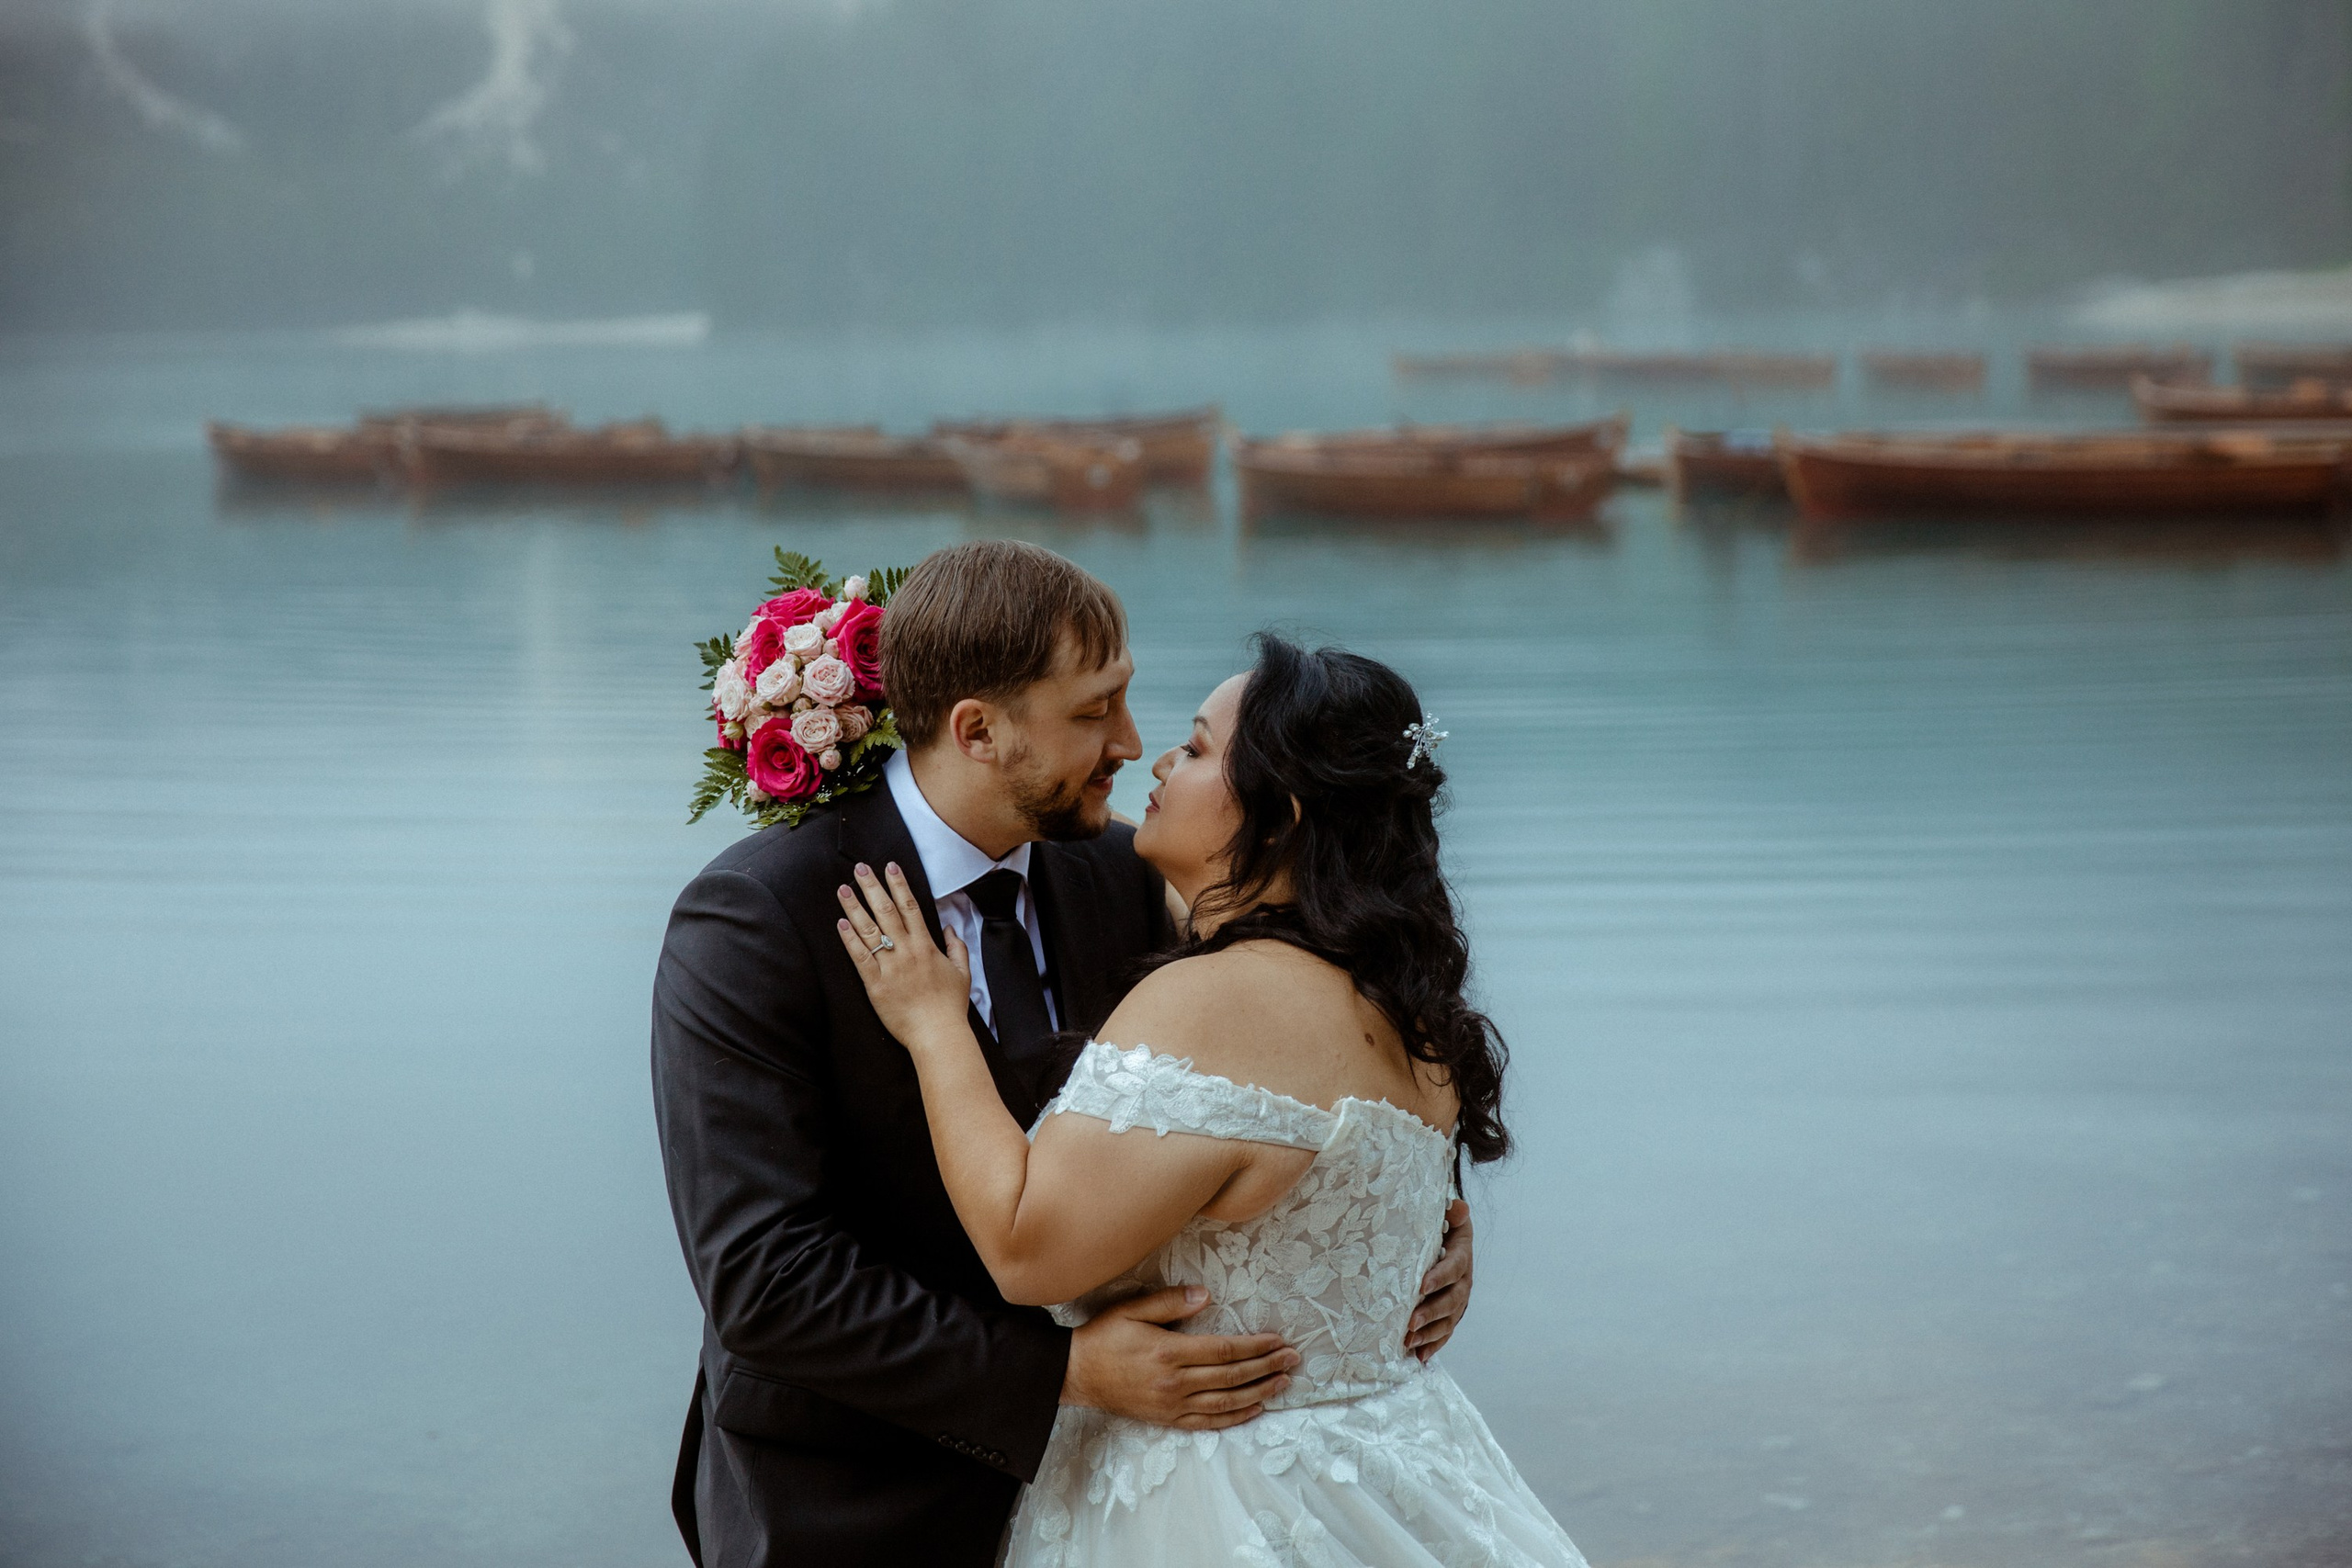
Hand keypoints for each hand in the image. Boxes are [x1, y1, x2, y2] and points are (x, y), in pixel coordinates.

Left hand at [835, 862, 972, 1050]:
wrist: (937, 1033)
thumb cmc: (950, 1006)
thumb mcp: (962, 972)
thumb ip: (957, 946)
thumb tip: (949, 927)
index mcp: (926, 946)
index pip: (910, 906)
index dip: (899, 884)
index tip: (890, 867)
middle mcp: (906, 951)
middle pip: (886, 911)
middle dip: (872, 887)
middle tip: (860, 869)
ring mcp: (889, 967)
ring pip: (869, 930)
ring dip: (855, 907)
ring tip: (843, 889)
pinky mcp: (875, 984)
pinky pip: (859, 957)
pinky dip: (849, 939)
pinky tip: (840, 923)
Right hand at [1063, 1286, 1298, 1429]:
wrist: (1075, 1374)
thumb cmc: (1104, 1337)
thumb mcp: (1132, 1309)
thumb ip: (1170, 1302)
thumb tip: (1206, 1295)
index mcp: (1169, 1352)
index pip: (1224, 1350)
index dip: (1254, 1346)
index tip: (1277, 1340)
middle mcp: (1175, 1382)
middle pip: (1231, 1376)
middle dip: (1266, 1367)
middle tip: (1293, 1359)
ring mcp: (1172, 1405)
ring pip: (1226, 1402)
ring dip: (1259, 1392)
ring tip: (1283, 1383)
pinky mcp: (1167, 1419)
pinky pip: (1209, 1422)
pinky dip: (1235, 1417)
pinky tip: (1255, 1409)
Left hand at [1405, 1198, 1473, 1360]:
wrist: (1449, 1237)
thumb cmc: (1442, 1225)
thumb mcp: (1446, 1214)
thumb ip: (1451, 1212)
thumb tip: (1458, 1206)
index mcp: (1461, 1255)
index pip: (1454, 1268)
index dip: (1440, 1277)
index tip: (1421, 1286)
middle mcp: (1464, 1281)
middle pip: (1451, 1300)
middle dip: (1431, 1313)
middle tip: (1410, 1323)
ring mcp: (1458, 1299)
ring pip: (1448, 1320)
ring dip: (1430, 1333)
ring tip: (1409, 1342)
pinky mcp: (1451, 1313)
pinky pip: (1445, 1332)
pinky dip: (1434, 1345)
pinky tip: (1420, 1357)